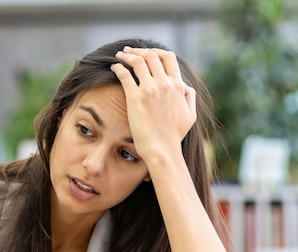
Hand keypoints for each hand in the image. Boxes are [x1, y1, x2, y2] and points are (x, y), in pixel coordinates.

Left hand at [110, 46, 196, 164]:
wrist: (162, 149)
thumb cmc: (174, 136)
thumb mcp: (190, 115)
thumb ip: (189, 98)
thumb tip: (184, 87)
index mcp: (178, 86)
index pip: (168, 58)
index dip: (156, 51)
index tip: (146, 53)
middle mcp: (165, 84)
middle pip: (152, 55)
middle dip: (139, 50)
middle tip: (128, 51)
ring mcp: (150, 90)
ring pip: (138, 61)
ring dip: (127, 55)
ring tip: (119, 55)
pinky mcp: (135, 98)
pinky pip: (125, 75)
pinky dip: (118, 68)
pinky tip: (114, 67)